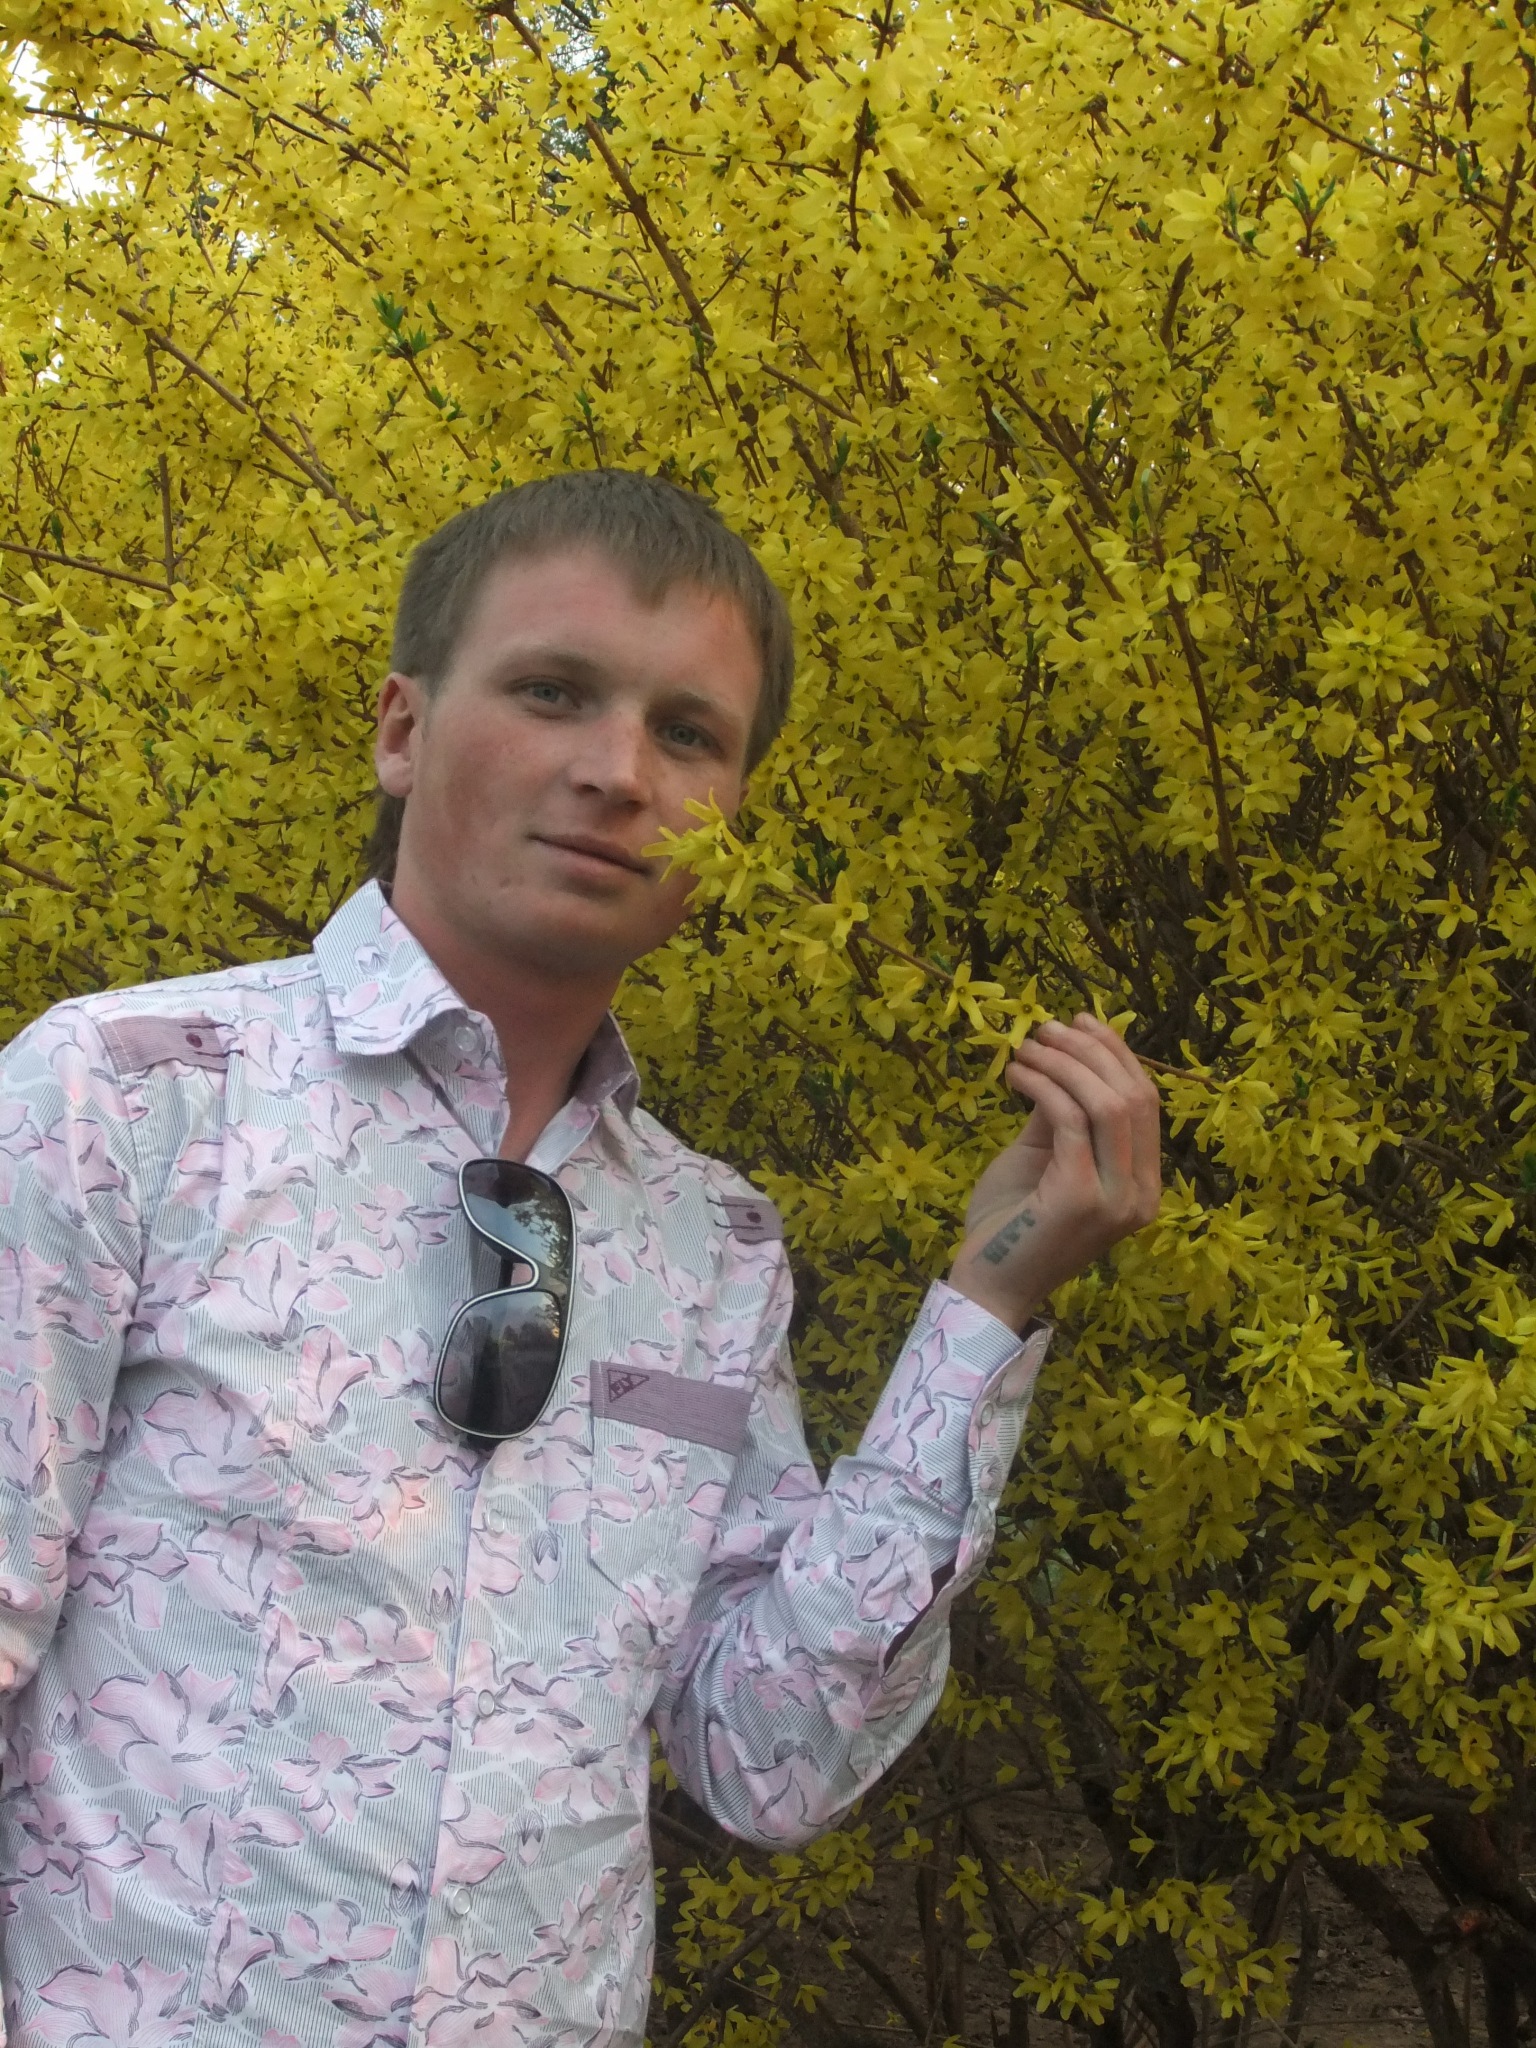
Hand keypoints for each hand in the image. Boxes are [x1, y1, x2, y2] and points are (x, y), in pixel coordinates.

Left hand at [947, 1013, 1160, 1330]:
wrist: (987, 1284)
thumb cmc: (1012, 1223)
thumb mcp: (1045, 1157)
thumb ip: (1064, 1114)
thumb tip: (1065, 1054)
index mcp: (1143, 1186)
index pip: (1146, 1103)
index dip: (1117, 1055)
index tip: (1081, 1022)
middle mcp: (1141, 1195)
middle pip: (1134, 1097)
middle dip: (1091, 1050)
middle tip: (1048, 1028)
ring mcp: (1115, 1199)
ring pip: (1107, 1103)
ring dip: (1064, 1063)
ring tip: (1028, 1047)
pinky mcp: (1079, 1196)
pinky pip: (1069, 1120)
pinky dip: (1044, 1085)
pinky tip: (1017, 1075)